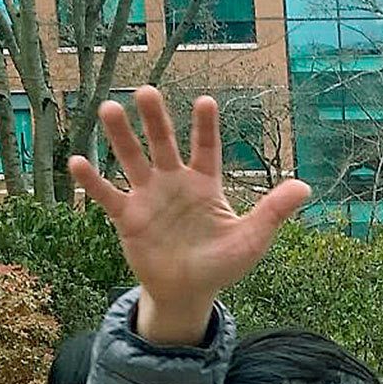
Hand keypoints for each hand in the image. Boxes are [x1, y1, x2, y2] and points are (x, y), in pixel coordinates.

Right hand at [70, 87, 310, 346]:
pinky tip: (77, 161)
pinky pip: (107, 195)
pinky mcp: (128, 218)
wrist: (189, 292)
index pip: (206, 147)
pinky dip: (92, 181)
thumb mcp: (251, 239)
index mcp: (205, 184)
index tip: (206, 101)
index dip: (205, 126)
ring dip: (121, 136)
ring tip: (109, 109)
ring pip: (132, 160)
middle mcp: (174, 183)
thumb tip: (305, 187)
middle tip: (145, 91)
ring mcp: (148, 198)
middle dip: (155, 119)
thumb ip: (273, 212)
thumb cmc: (221, 264)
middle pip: (163, 143)